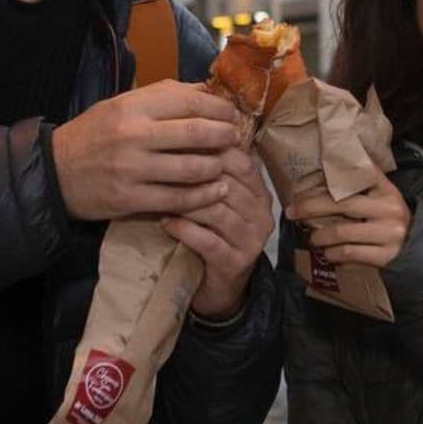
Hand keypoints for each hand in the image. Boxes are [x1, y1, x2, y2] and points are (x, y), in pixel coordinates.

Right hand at [52, 80, 242, 220]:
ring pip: (191, 168)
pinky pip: (178, 199)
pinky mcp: (130, 199)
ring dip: (217, 167)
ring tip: (227, 165)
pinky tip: (215, 191)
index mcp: (133, 106)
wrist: (55, 172)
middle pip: (196, 133)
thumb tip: (208, 89)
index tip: (232, 114)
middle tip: (236, 138)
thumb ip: (163, 97)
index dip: (219, 108)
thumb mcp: (122, 104)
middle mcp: (133, 135)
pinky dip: (202, 196)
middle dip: (225, 136)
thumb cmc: (95, 134)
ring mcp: (132, 169)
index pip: (189, 101)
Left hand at [163, 146, 273, 318]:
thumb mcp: (216, 201)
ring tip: (160, 197)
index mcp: (260, 193)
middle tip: (162, 168)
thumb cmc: (214, 235)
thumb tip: (187, 135)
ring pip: (217, 211)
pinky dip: (184, 230)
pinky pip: (207, 240)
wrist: (220, 288)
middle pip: (228, 183)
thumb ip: (211, 174)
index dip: (211, 149)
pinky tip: (166, 223)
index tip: (178, 143)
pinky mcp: (235, 263)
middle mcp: (262, 214)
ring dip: (185, 202)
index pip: (241, 161)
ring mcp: (251, 240)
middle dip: (193, 175)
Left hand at [285, 174, 411, 268]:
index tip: (311, 175)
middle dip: (310, 207)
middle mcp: (388, 208)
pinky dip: (332, 254)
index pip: (361, 172)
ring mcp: (388, 233)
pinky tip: (328, 254)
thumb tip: (319, 179)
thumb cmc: (392, 222)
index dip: (335, 171)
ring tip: (312, 237)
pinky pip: (349, 253)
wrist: (420, 250)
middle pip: (341, 203)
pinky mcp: (385, 256)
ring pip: (341, 231)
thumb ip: (361, 189)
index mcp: (387, 190)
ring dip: (319, 235)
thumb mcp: (383, 200)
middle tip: (292, 211)